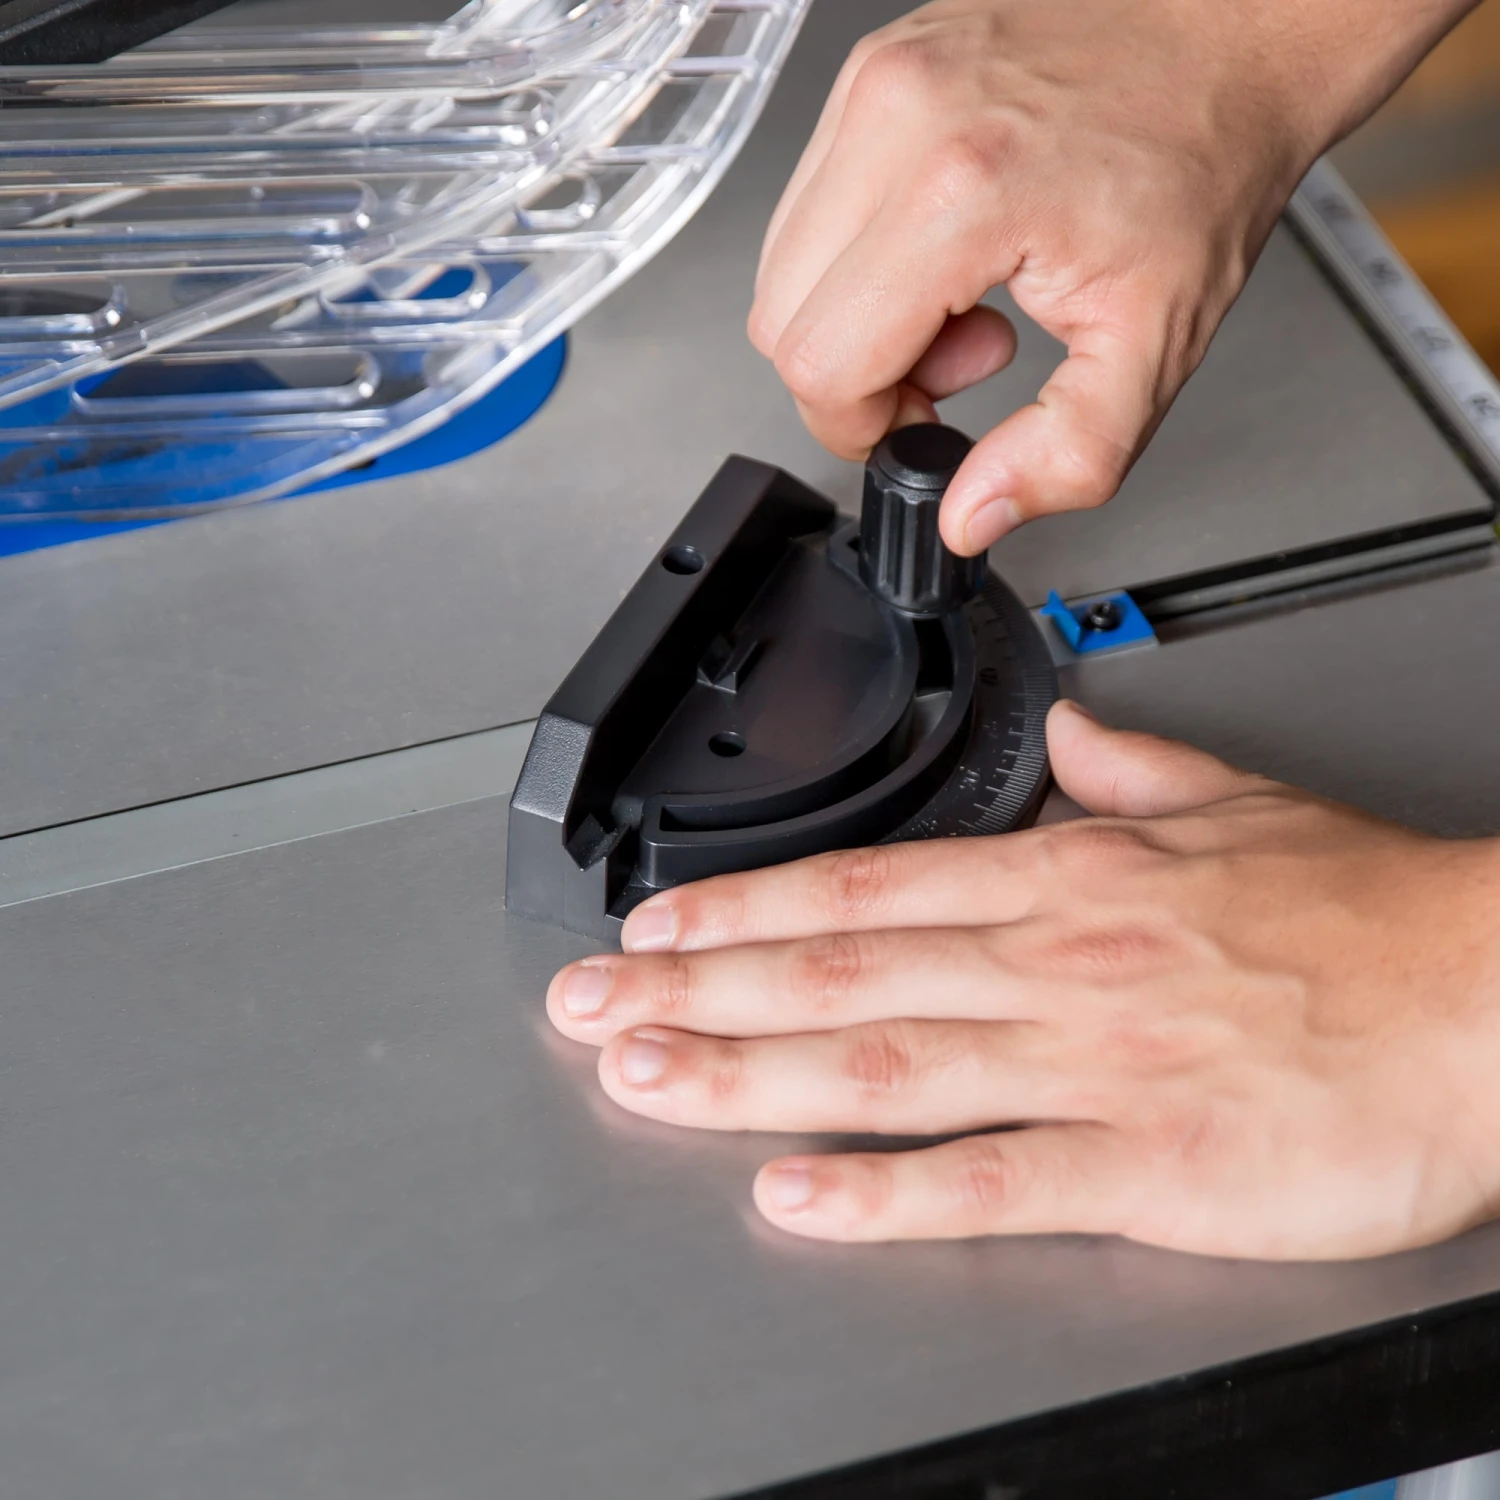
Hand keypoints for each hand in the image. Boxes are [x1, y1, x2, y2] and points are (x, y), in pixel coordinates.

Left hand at [547, 702, 1499, 1258]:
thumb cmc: (1371, 915)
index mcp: (1069, 881)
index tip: (656, 918)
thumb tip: (1069, 739)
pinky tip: (797, 1196)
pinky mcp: (1152, 1160)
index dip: (743, 906)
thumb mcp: (1236, 805)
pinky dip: (885, 1190)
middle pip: (837, 972)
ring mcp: (1094, 1060)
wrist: (1493, 995)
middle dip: (698, 986)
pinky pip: (993, 1175)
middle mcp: (1057, 961)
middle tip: (593, 1002)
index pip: (863, 888)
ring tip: (644, 1075)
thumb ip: (1131, 771)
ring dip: (748, 1072)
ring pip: (883, 1063)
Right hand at [749, 0, 1476, 553]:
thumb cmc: (1201, 160)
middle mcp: (897, 121)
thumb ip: (1066, 455)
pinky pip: (810, 209)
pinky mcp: (870, 72)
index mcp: (961, 193)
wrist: (1227, 31)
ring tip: (962, 298)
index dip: (861, 427)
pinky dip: (861, 257)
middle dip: (856, 376)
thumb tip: (969, 515)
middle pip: (781, 323)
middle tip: (957, 360)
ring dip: (854, 316)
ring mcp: (875, 85)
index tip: (926, 419)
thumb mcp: (1158, 343)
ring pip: (783, 268)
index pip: (820, 365)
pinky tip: (948, 246)